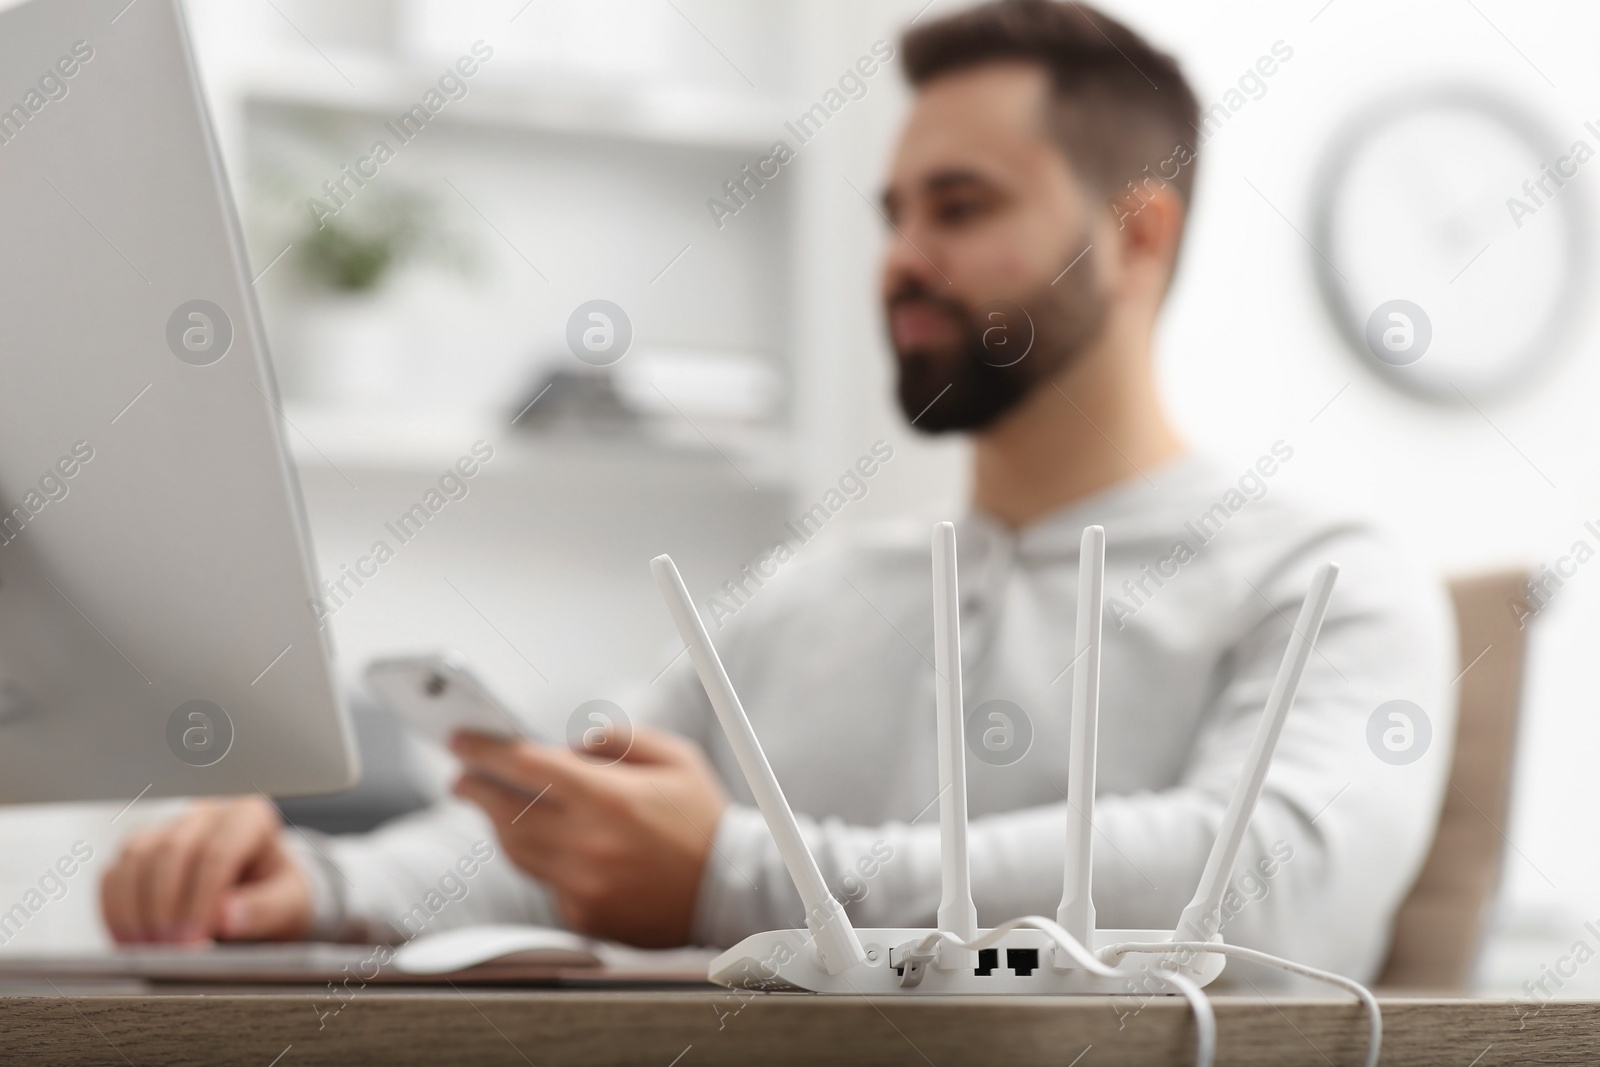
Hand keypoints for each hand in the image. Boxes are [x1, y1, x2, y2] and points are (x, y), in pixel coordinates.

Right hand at [100, 796, 312, 943]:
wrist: (262, 893)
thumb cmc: (277, 894)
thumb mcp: (290, 903)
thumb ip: (266, 909)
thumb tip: (227, 916)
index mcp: (249, 819)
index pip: (216, 853)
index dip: (200, 901)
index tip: (195, 942)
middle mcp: (206, 815)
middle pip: (170, 851)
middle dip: (165, 908)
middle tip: (171, 952)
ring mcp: (168, 828)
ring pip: (134, 857)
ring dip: (134, 910)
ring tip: (149, 951)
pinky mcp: (139, 850)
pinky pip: (113, 874)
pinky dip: (115, 912)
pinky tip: (130, 942)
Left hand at [450, 726, 725, 947]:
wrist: (730, 890)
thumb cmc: (703, 820)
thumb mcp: (675, 757)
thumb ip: (618, 738)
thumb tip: (568, 743)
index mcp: (611, 798)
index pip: (527, 767)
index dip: (486, 750)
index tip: (461, 739)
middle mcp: (591, 845)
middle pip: (506, 813)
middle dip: (475, 789)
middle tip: (462, 775)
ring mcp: (584, 886)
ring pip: (516, 851)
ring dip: (499, 824)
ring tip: (498, 804)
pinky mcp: (584, 916)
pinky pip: (545, 881)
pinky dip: (543, 859)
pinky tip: (554, 844)